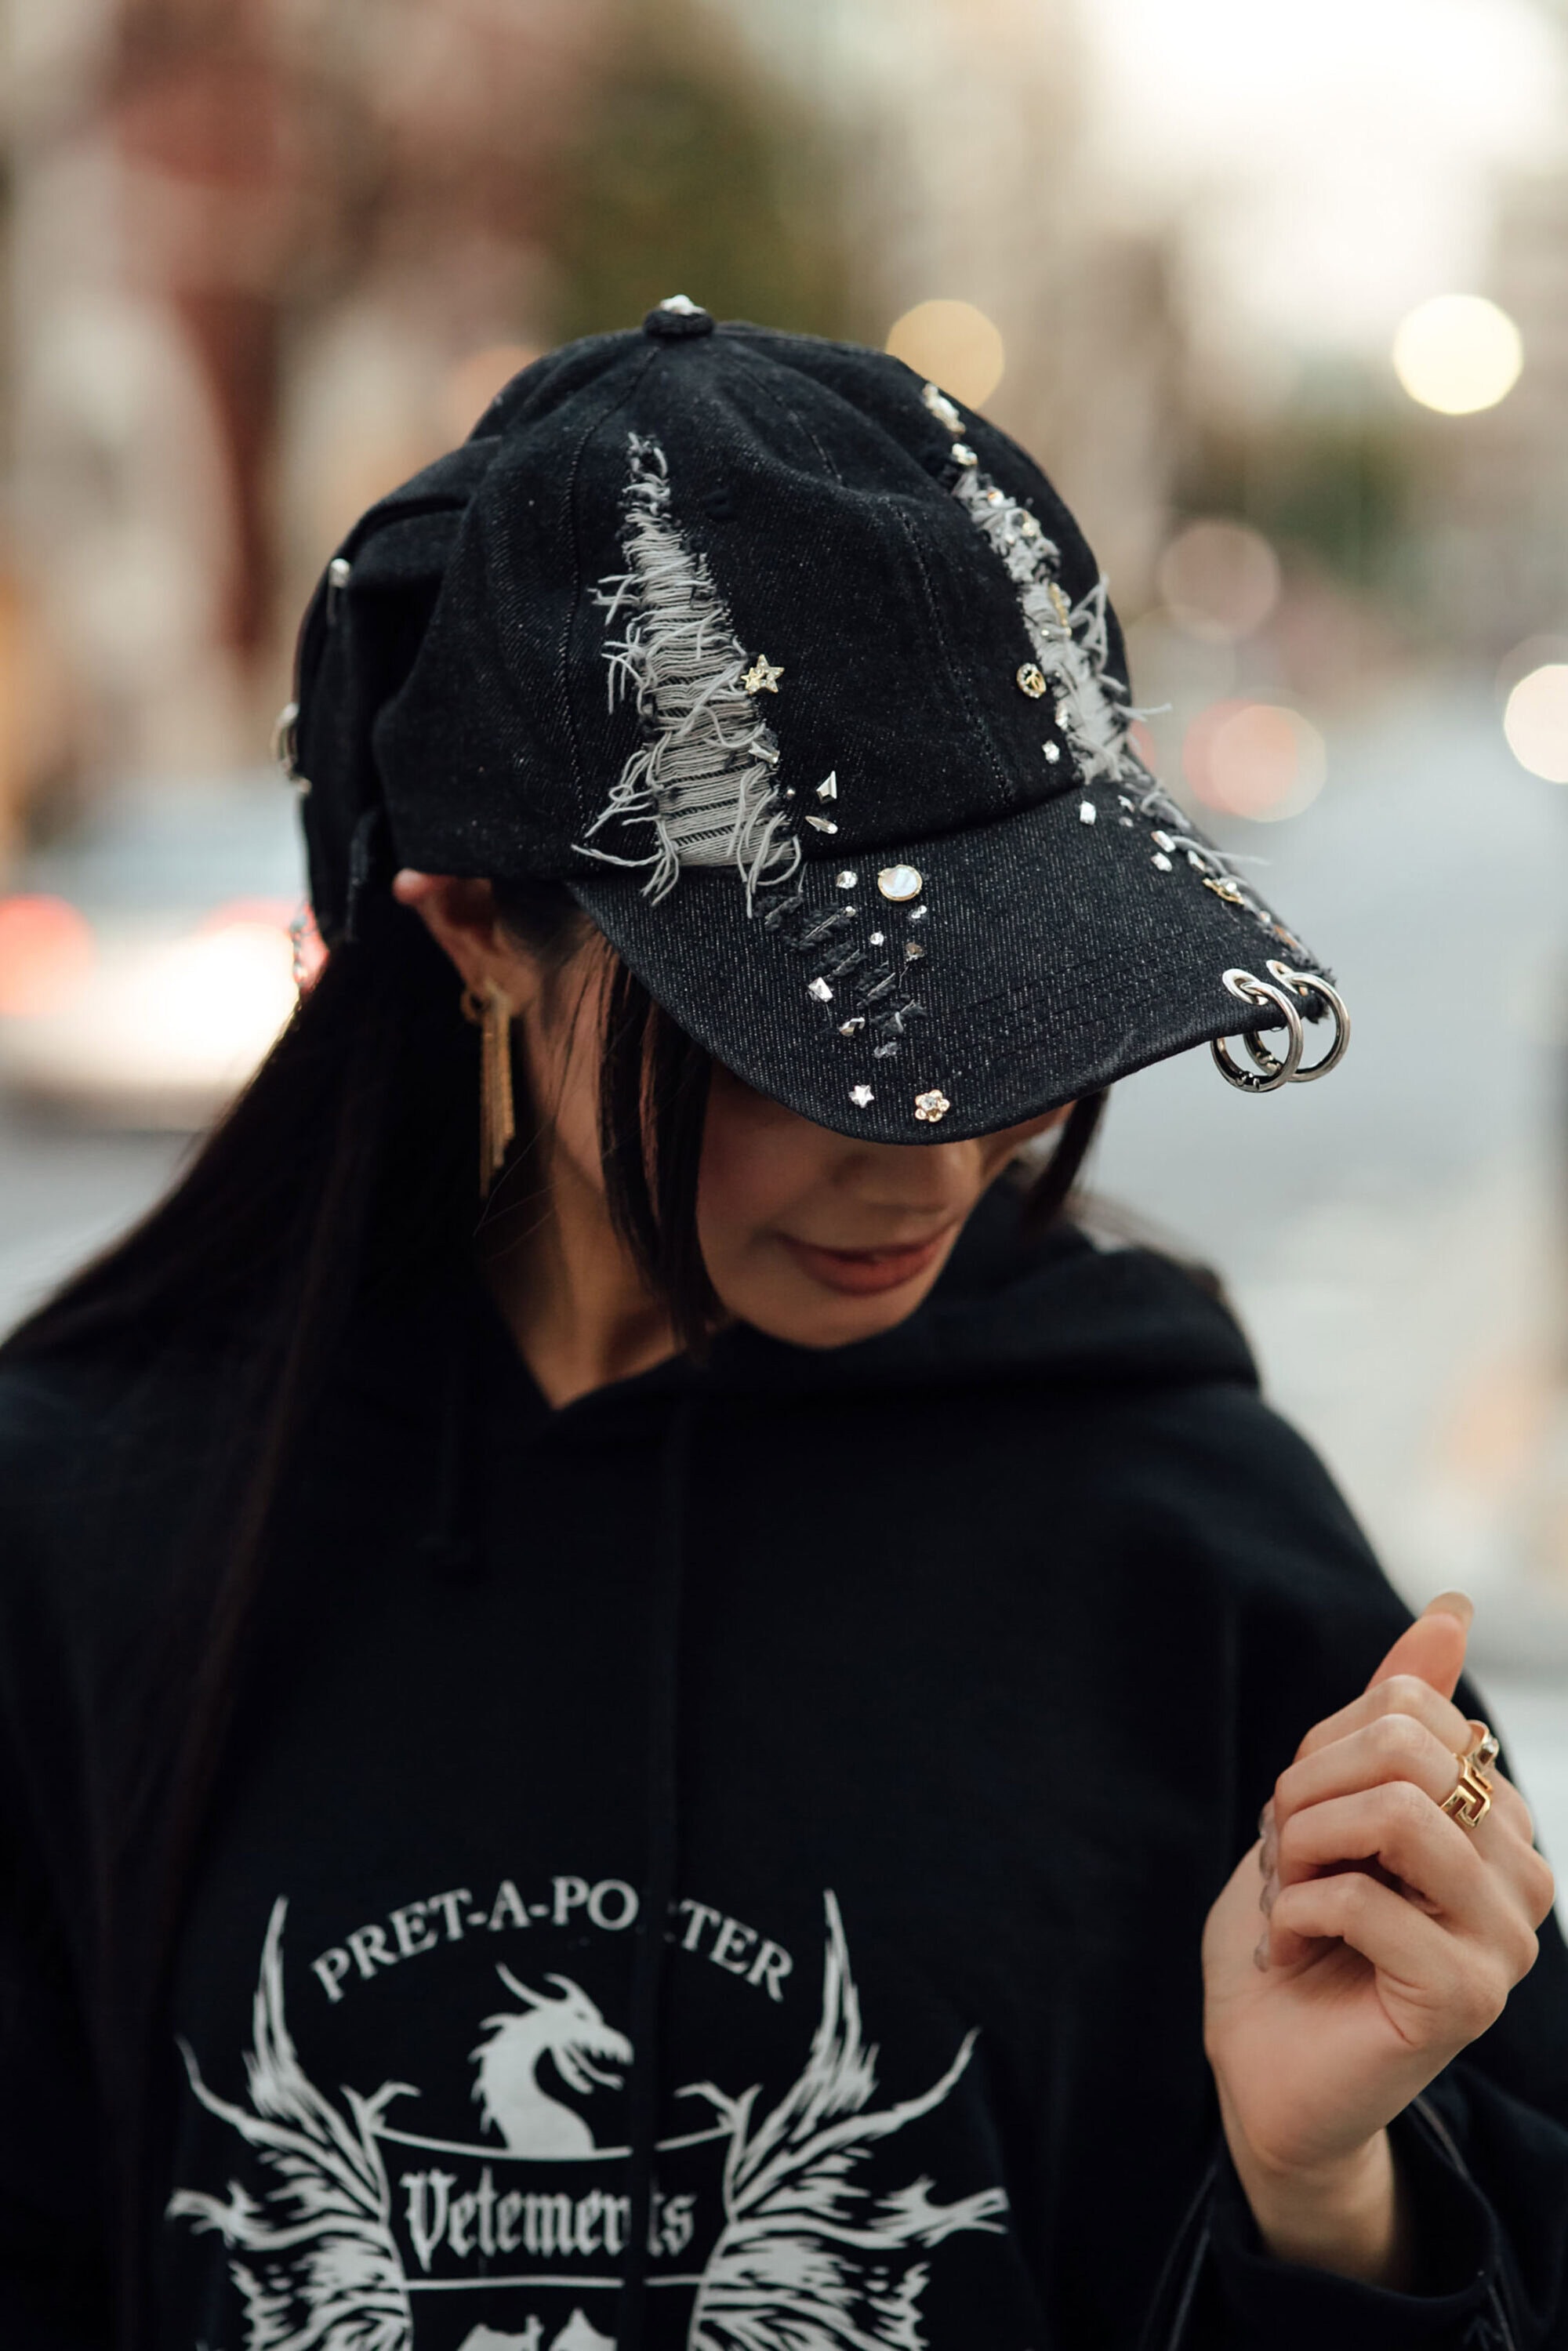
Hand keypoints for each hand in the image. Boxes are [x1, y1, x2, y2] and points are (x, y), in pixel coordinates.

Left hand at [1202, 1592, 1555, 2282]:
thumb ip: (1397, 1709)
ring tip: (1288, 1903)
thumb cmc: (1296, 1927)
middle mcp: (1526, 1871)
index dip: (1319, 1751)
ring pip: (1391, 1813)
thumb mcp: (1329, 1799)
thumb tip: (1453, 1607)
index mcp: (1500, 1814)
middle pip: (1398, 1748)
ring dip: (1298, 1852)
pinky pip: (1359, 1897)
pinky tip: (1292, 1955)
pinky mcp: (1467, 1996)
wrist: (1264, 2063)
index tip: (1303, 1820)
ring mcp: (1508, 1938)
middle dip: (1303, 1796)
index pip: (1403, 1704)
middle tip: (1286, 1865)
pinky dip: (1290, 1915)